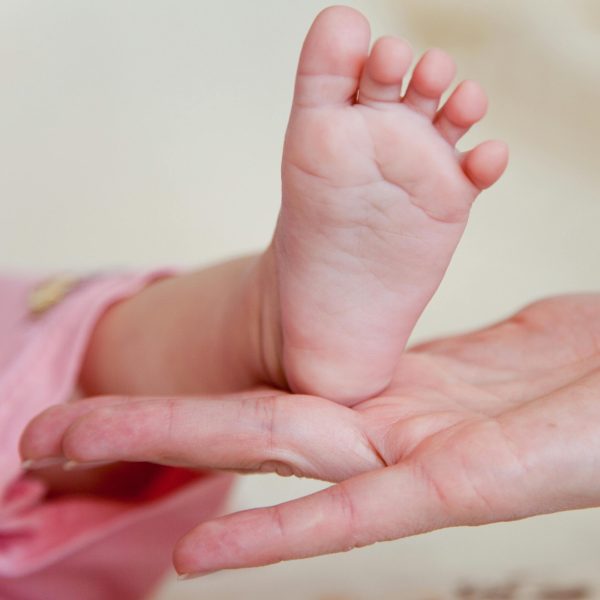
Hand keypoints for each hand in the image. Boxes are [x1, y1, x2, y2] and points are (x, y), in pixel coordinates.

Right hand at [20, 294, 599, 576]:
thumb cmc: (590, 371)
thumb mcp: (512, 346)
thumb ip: (460, 356)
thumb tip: (426, 356)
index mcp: (394, 400)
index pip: (273, 404)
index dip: (202, 405)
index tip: (139, 406)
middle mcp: (382, 434)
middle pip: (243, 429)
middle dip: (146, 431)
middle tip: (52, 433)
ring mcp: (407, 460)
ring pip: (271, 459)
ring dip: (175, 463)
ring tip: (76, 460)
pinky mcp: (448, 483)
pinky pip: (348, 510)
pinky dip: (273, 533)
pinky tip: (197, 553)